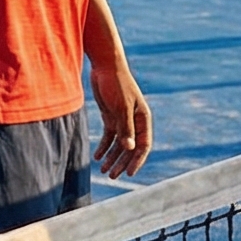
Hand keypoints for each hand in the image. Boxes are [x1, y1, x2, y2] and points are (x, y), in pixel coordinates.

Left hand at [89, 58, 152, 178]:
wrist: (105, 65)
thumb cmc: (116, 83)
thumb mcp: (121, 107)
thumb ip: (126, 128)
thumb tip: (130, 148)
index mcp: (143, 118)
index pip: (143, 145)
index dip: (137, 160)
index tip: (129, 174)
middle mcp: (135, 121)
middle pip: (130, 147)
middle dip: (122, 162)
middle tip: (112, 176)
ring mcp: (123, 118)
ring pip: (119, 144)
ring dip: (112, 157)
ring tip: (103, 171)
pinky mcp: (111, 115)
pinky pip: (109, 136)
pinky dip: (104, 146)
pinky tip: (97, 156)